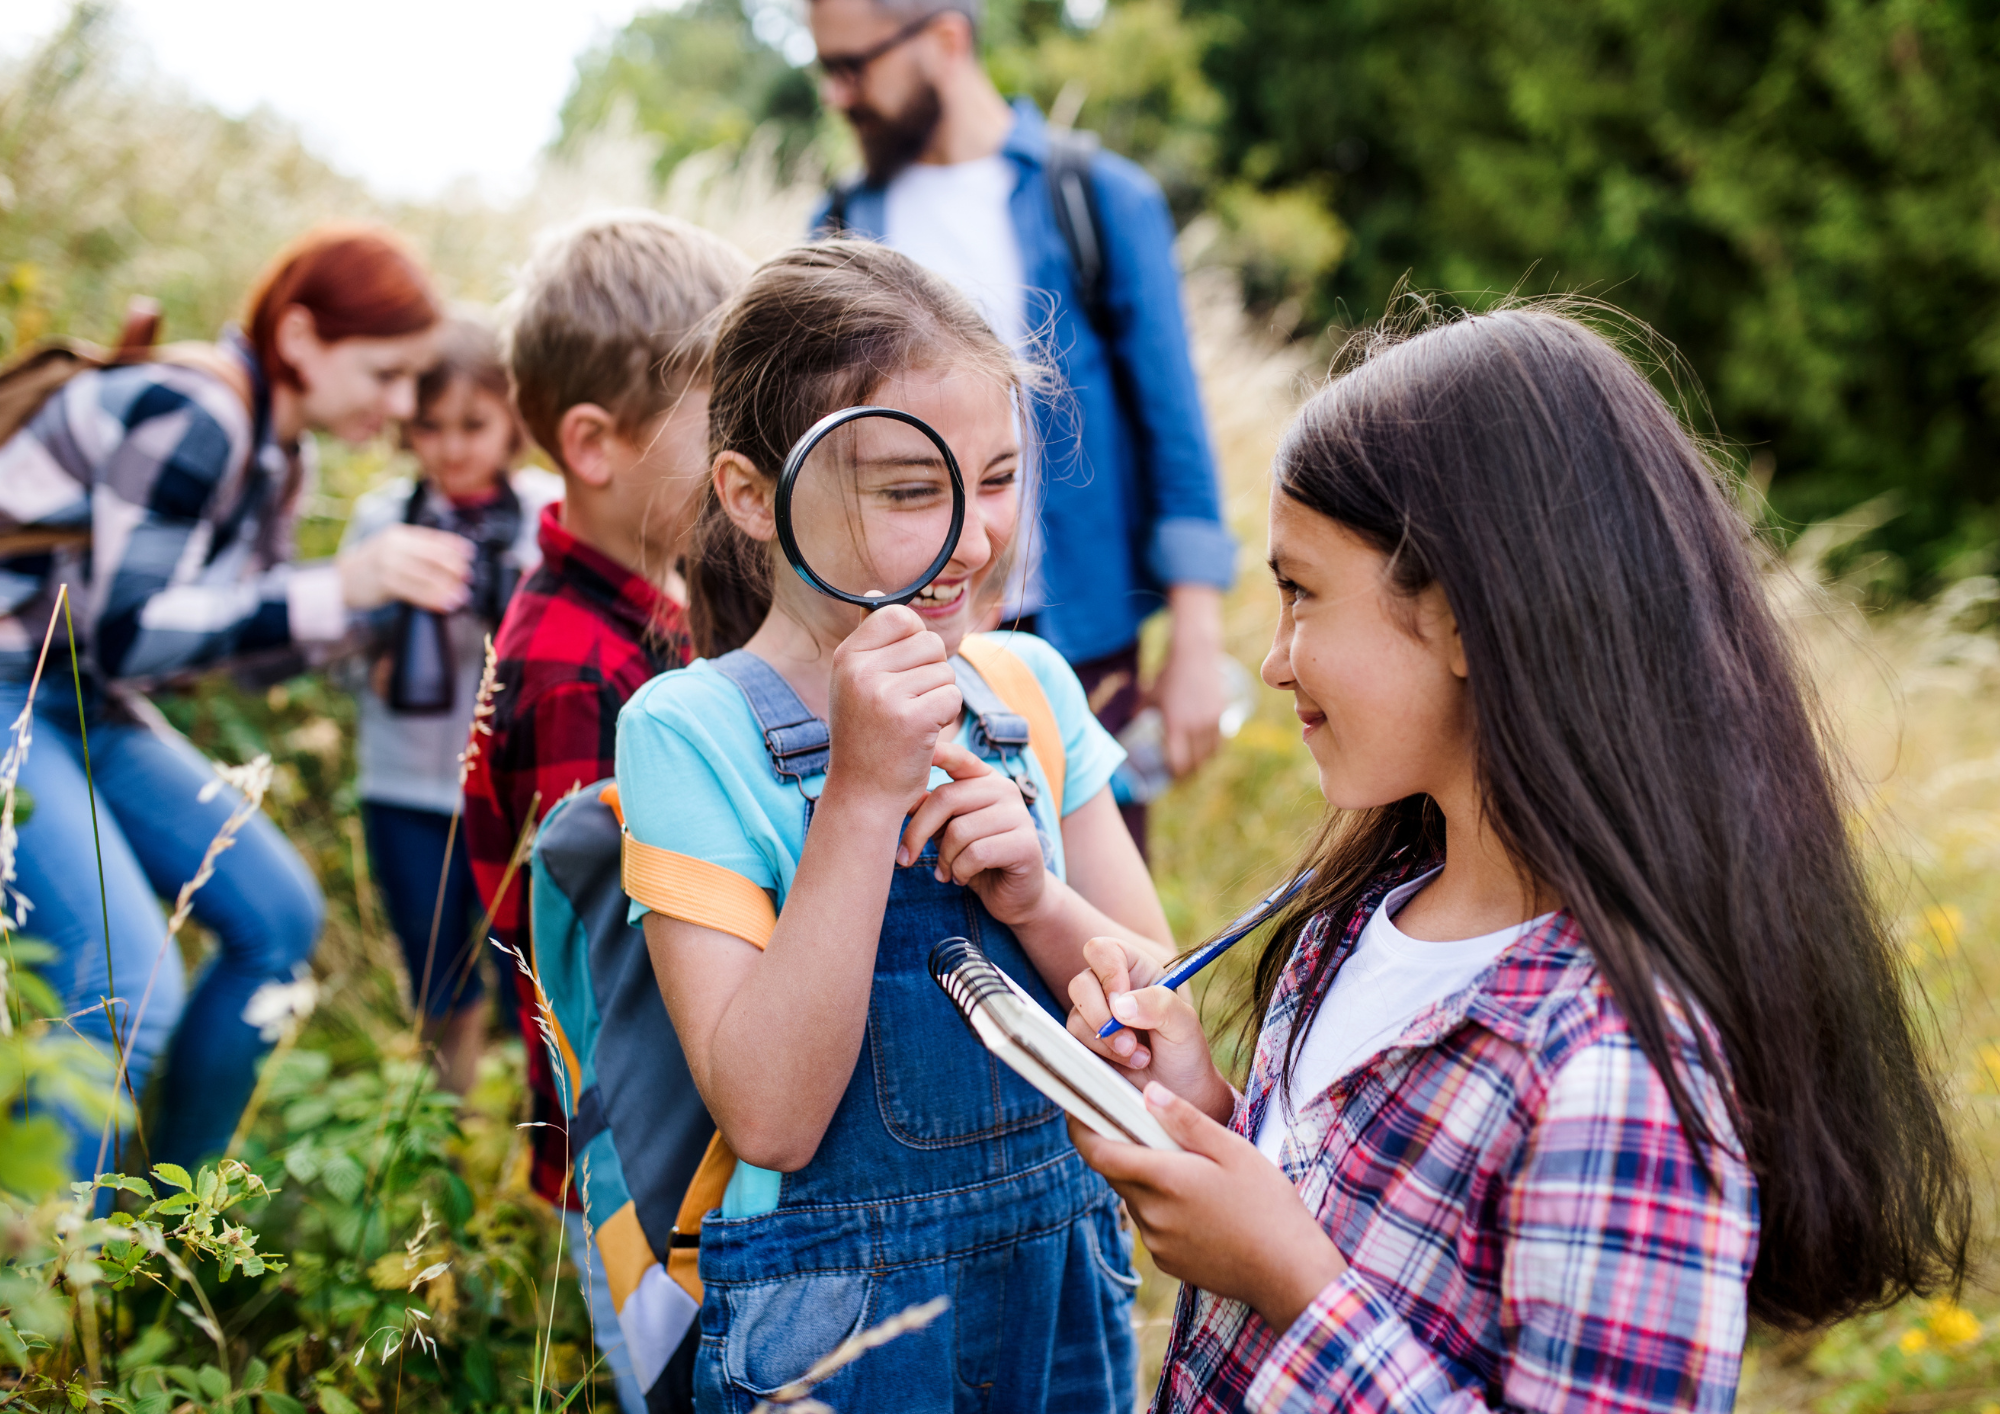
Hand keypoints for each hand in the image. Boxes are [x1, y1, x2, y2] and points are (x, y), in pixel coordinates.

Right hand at [338, 524, 472, 612]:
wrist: (340, 580)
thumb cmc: (371, 566)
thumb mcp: (392, 549)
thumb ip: (415, 550)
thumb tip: (450, 558)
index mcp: (399, 534)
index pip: (432, 538)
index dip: (453, 545)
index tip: (470, 553)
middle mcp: (394, 546)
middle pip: (432, 556)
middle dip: (454, 567)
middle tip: (468, 577)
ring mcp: (388, 563)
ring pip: (426, 576)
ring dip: (447, 587)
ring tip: (462, 595)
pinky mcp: (385, 583)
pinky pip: (415, 592)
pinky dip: (433, 599)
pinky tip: (445, 604)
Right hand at [825, 606, 961, 810]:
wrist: (863, 793)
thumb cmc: (866, 735)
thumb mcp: (855, 683)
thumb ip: (870, 640)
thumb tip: (878, 593)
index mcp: (847, 656)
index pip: (900, 616)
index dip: (915, 640)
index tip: (904, 670)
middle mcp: (860, 671)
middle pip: (930, 643)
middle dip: (931, 673)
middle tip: (908, 705)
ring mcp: (884, 695)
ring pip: (944, 671)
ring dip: (939, 697)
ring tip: (913, 721)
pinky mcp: (912, 719)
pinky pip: (952, 697)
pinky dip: (946, 717)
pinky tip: (923, 735)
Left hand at [898, 741, 1047, 923]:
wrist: (1015, 896)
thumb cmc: (976, 858)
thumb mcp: (948, 830)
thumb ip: (930, 809)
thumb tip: (898, 794)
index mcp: (985, 779)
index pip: (958, 758)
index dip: (937, 752)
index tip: (911, 750)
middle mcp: (1005, 789)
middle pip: (946, 798)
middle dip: (917, 832)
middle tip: (905, 858)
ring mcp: (1019, 814)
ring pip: (960, 831)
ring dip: (944, 859)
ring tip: (945, 872)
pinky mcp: (1026, 844)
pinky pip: (976, 854)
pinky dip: (960, 871)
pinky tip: (961, 878)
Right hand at [1066, 937, 1233, 1121]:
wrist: (1179, 1092)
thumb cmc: (1185, 1051)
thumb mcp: (1184, 1023)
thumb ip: (1159, 1004)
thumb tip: (1119, 1005)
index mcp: (1135, 970)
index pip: (1103, 951)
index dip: (1107, 973)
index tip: (1122, 1002)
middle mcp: (1110, 989)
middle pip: (1080, 983)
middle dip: (1102, 1016)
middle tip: (1130, 1040)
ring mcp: (1095, 1016)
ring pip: (1075, 1017)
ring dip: (1106, 1042)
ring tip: (1139, 1057)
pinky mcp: (1085, 1043)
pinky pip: (1074, 1043)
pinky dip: (1101, 1056)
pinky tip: (1127, 1064)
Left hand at [1069, 1084, 1346, 1331]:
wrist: (1288, 1273)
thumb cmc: (1267, 1205)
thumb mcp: (1232, 1150)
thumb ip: (1186, 1120)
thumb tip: (1149, 1092)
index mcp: (1163, 1180)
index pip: (1098, 1152)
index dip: (1081, 1128)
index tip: (1079, 1108)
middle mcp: (1151, 1214)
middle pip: (1117, 1173)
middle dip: (1125, 1148)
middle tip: (1153, 1130)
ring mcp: (1157, 1242)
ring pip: (1135, 1198)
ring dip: (1148, 1179)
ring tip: (1191, 1170)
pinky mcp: (1168, 1262)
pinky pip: (1152, 1224)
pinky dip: (1162, 1208)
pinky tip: (1200, 1205)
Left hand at [1155, 585, 1225, 776]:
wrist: (1195, 655)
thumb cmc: (1168, 675)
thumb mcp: (1149, 694)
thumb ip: (1139, 710)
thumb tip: (1130, 721)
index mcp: (1175, 725)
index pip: (1178, 762)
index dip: (1174, 774)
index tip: (1169, 776)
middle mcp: (1195, 726)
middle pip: (1195, 763)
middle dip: (1188, 774)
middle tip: (1181, 777)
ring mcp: (1211, 721)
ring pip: (1210, 755)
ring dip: (1202, 764)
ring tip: (1194, 768)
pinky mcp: (1222, 713)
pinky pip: (1220, 741)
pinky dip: (1213, 751)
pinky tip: (1206, 753)